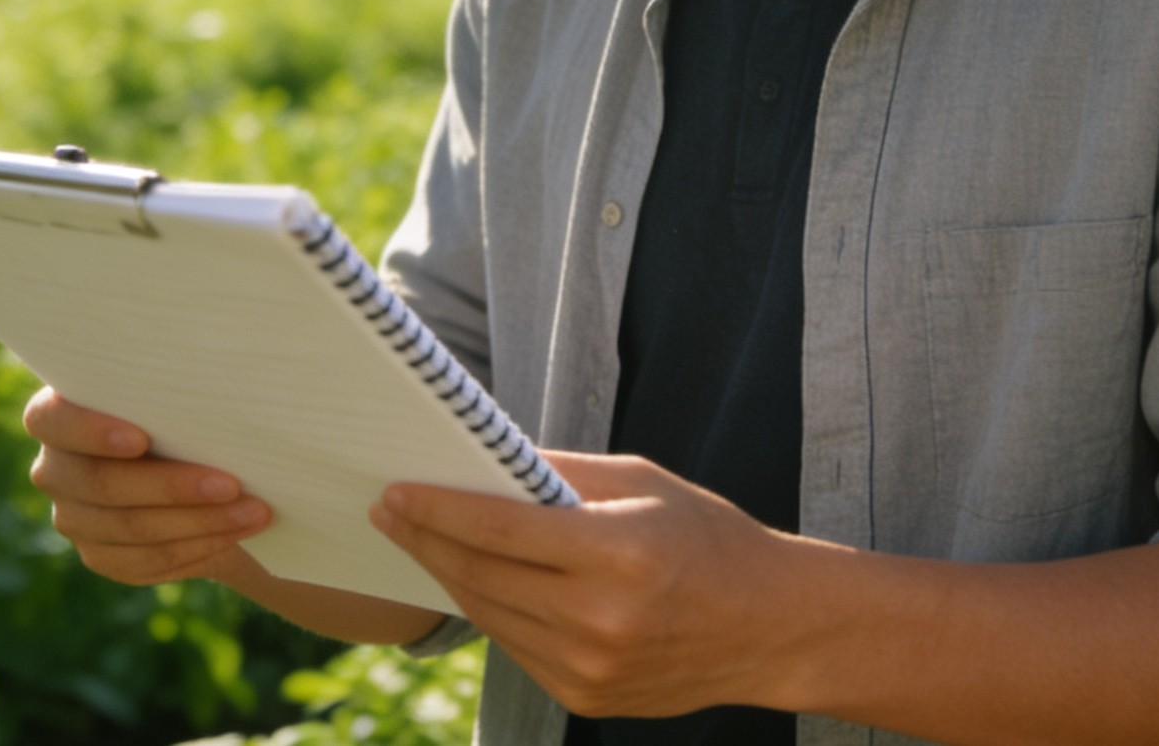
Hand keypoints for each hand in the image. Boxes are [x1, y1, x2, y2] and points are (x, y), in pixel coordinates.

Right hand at [22, 388, 271, 586]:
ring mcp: (73, 517)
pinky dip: (196, 546)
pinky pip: (146, 560)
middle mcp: (55, 468)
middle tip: (231, 484)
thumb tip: (224, 379)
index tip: (141, 439)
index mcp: (58, 413)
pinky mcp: (100, 555)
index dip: (91, 432)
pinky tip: (235, 533)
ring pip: (131, 528)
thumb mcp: (179, 390)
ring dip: (199, 521)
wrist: (197, 463)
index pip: (51, 420)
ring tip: (253, 510)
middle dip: (172, 486)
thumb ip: (176, 386)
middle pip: (102, 484)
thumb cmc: (188, 407)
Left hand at [369, 451, 796, 719]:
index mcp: (617, 553)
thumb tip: (488, 458)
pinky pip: (517, 647)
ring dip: (448, 575)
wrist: (769, 628)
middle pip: (482, 575)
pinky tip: (471, 579)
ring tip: (418, 539)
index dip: (439, 509)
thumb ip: (562, 473)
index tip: (395, 490)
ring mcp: (591, 670)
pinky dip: (490, 610)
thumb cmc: (706, 537)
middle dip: (427, 539)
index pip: (501, 529)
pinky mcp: (586, 699)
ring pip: (491, 616)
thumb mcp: (641, 481)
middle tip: (388, 509)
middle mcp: (599, 620)